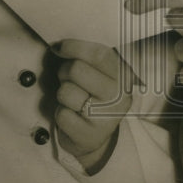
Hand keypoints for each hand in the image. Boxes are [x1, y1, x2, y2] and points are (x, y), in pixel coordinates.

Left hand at [53, 39, 132, 172]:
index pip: (99, 54)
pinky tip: (72, 117)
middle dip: (64, 72)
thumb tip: (58, 45)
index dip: (74, 47)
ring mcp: (105, 118)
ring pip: (66, 91)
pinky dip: (61, 114)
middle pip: (76, 69)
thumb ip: (87, 57)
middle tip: (67, 79)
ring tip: (72, 100)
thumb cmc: (93, 97)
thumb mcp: (99, 74)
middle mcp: (119, 96)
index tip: (58, 47)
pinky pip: (62, 115)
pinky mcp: (89, 136)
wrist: (97, 138)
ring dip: (62, 94)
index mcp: (123, 76)